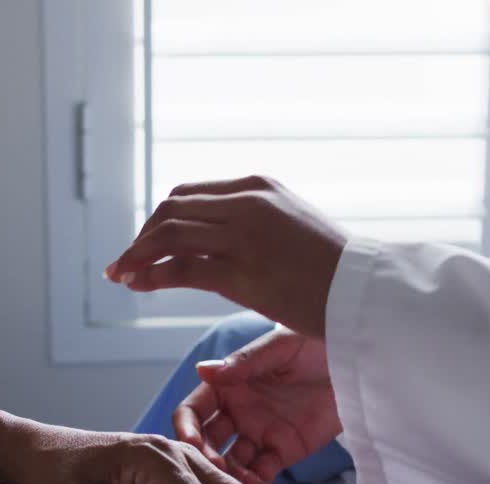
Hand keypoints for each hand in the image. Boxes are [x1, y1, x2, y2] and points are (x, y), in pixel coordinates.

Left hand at [104, 176, 347, 336]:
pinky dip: (151, 275)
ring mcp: (245, 236)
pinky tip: (137, 286)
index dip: (158, 220)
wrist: (368, 291)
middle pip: (171, 210)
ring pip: (169, 234)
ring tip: (120, 275)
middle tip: (124, 262)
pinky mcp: (244, 272)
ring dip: (136, 255)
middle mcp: (247, 203)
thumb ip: (251, 226)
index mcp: (258, 186)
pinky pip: (181, 268)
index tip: (144, 242)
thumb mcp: (290, 228)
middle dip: (141, 236)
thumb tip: (213, 246)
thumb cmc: (334, 269)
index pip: (189, 194)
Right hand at [174, 326, 341, 483]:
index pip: (194, 410)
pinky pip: (262, 471)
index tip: (189, 443)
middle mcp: (238, 412)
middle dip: (204, 458)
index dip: (186, 427)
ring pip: (233, 462)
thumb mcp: (279, 347)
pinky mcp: (285, 451)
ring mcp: (260, 433)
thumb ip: (243, 363)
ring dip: (228, 475)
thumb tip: (202, 369)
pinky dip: (255, 482)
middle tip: (212, 469)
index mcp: (228, 386)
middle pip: (208, 442)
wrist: (356, 360)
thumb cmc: (314, 342)